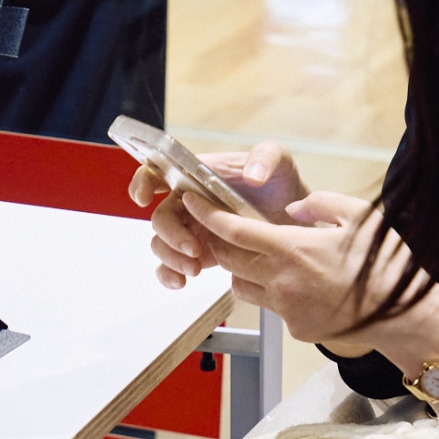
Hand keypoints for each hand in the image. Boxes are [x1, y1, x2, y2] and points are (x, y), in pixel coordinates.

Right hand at [133, 142, 306, 289]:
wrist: (294, 223)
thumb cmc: (281, 186)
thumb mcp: (279, 161)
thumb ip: (267, 157)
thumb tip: (252, 176)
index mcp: (197, 176)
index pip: (158, 172)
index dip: (143, 183)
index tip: (144, 198)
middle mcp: (189, 202)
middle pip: (160, 217)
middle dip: (170, 235)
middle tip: (193, 248)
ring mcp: (191, 229)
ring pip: (161, 244)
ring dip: (171, 258)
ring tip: (195, 268)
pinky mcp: (198, 253)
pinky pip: (171, 265)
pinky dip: (170, 274)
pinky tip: (181, 281)